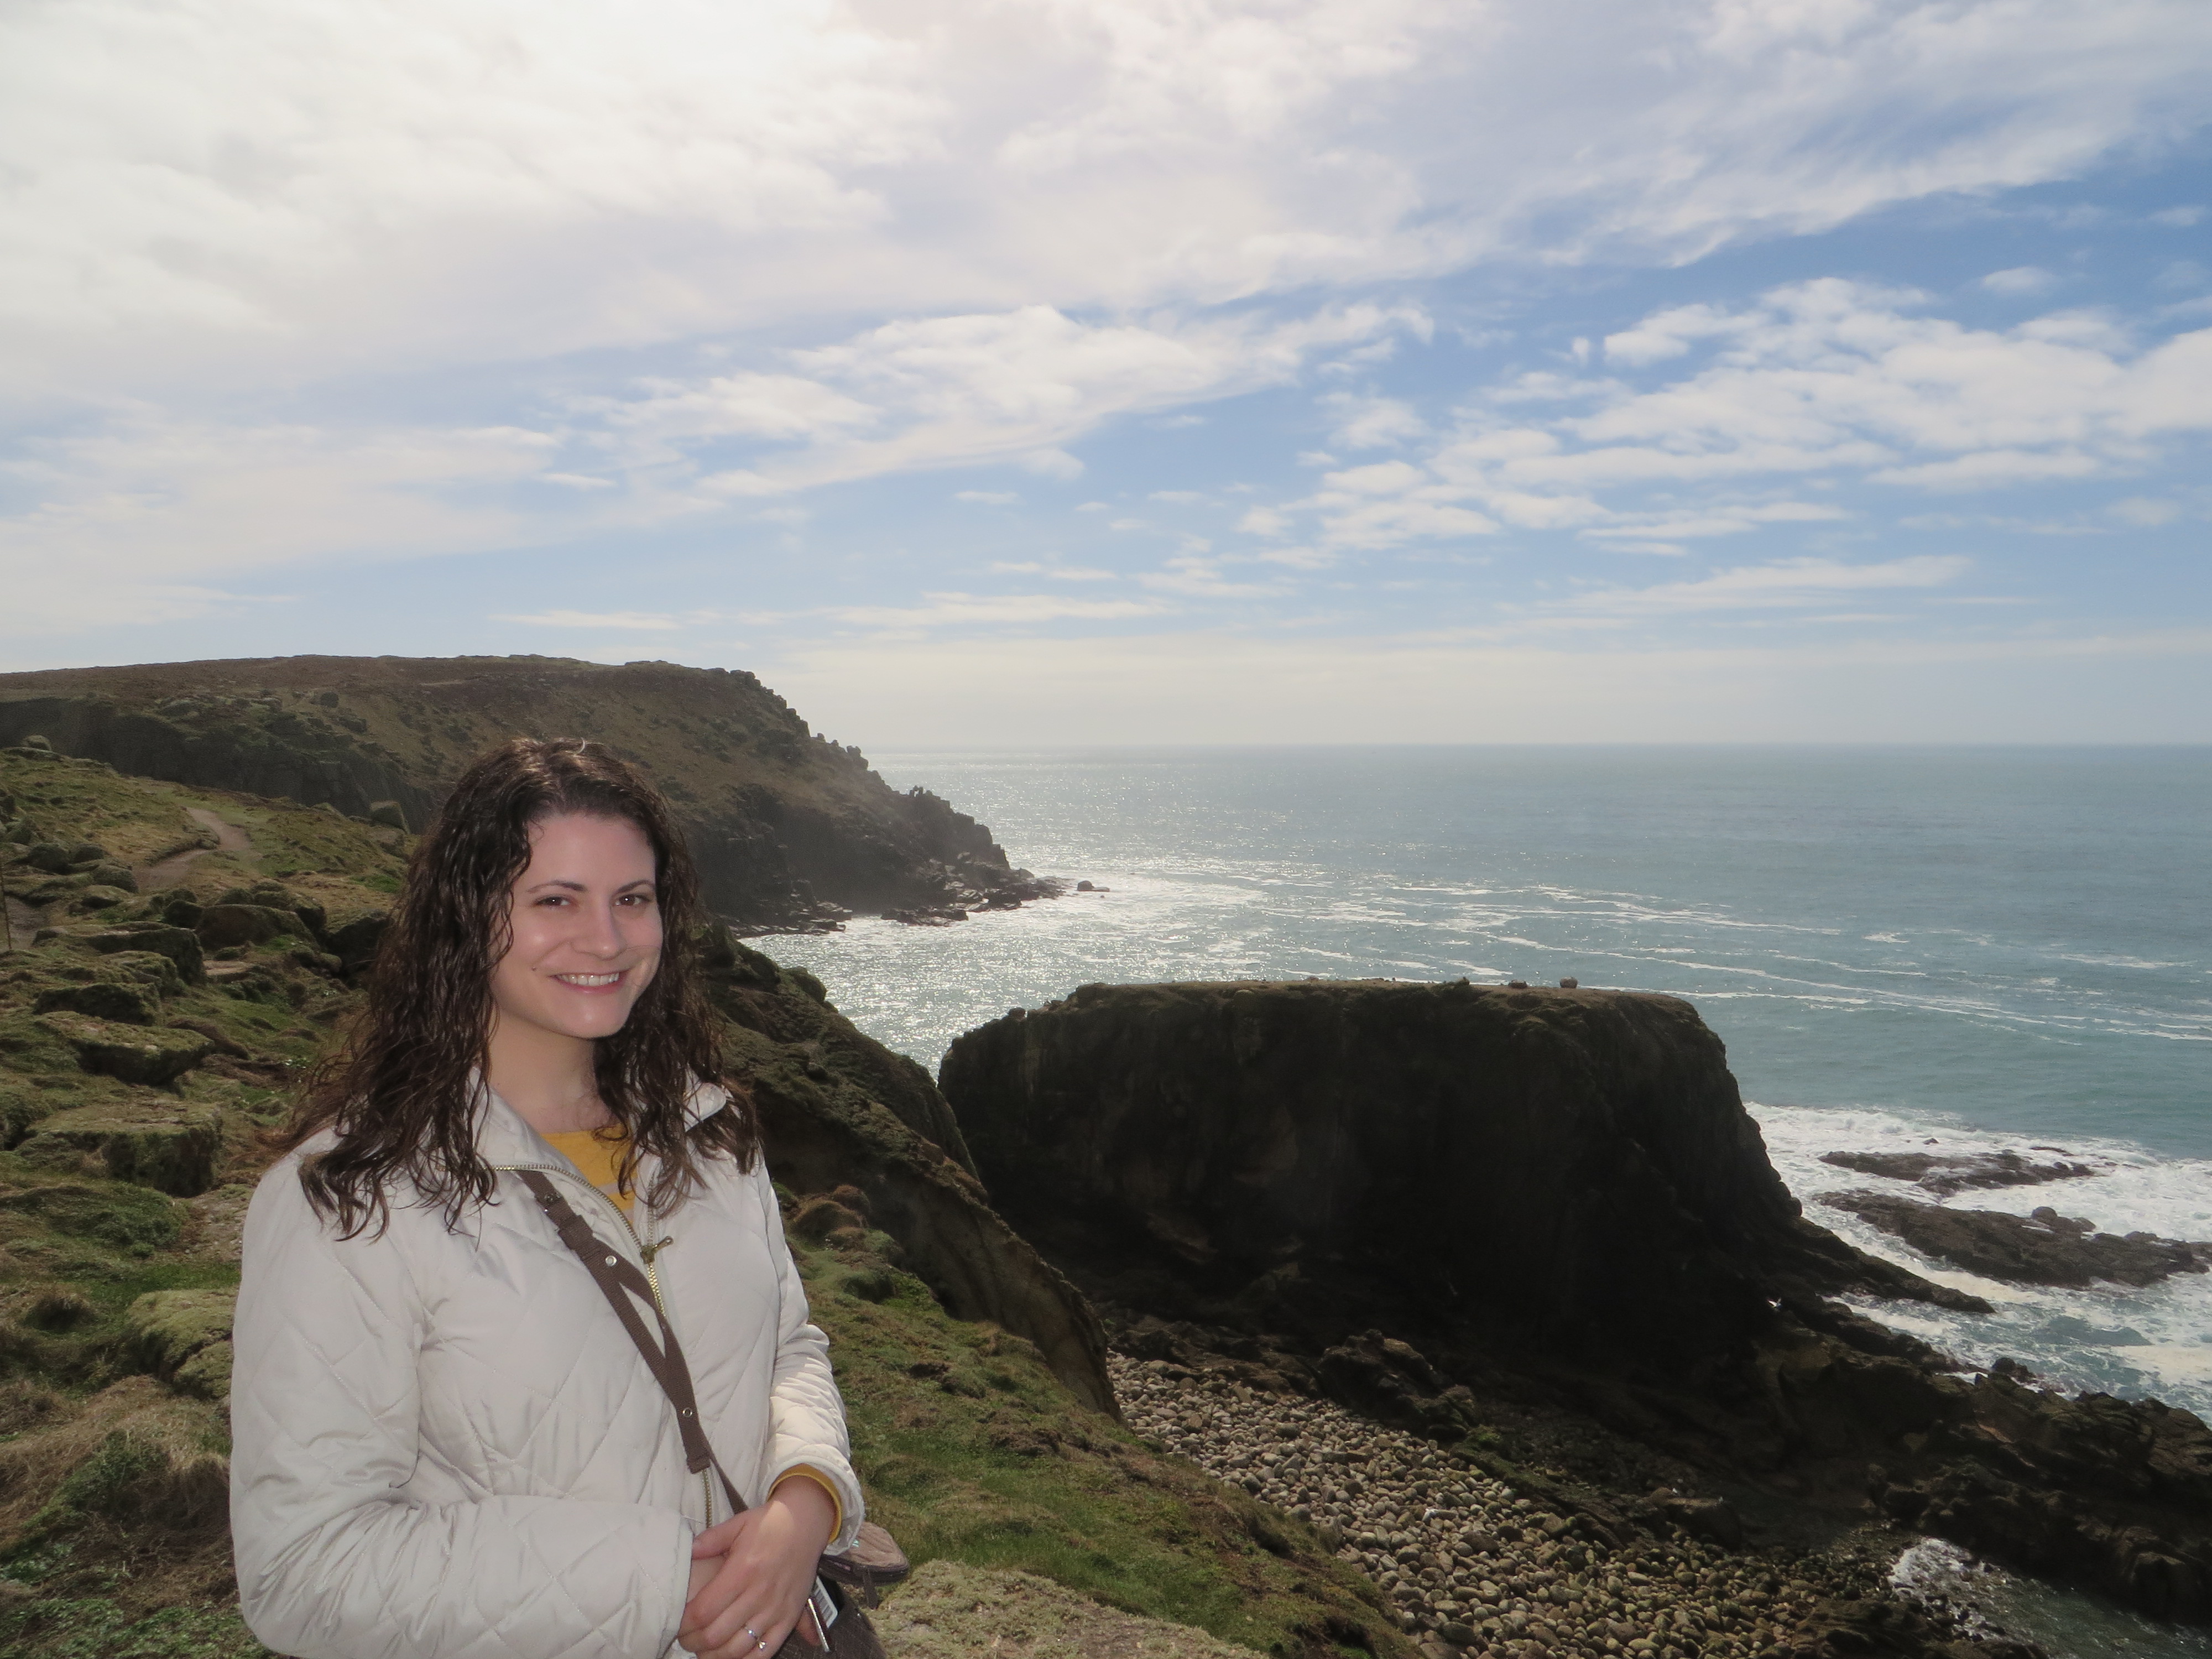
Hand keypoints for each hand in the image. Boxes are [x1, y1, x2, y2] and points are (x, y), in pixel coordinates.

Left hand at [678, 1479, 837, 1657]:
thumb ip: (709, 1541)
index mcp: (741, 1570)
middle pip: (716, 1634)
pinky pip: (766, 1651)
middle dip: (693, 1642)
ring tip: (704, 1650)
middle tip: (686, 1639)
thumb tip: (687, 1553)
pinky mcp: (789, 1618)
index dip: (684, 1624)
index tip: (676, 1624)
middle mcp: (758, 1594)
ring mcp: (775, 1609)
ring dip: (715, 1655)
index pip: (703, 1611)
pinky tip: (732, 1656)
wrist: (807, 1523)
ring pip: (738, 1648)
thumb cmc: (769, 1523)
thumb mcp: (737, 1524)